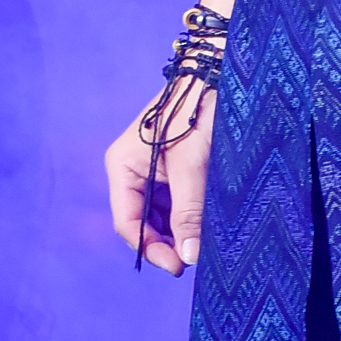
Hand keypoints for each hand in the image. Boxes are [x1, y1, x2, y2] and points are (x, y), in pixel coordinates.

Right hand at [105, 79, 217, 277]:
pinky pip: (176, 200)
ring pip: (162, 215)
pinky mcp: (174, 167)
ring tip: (204, 242)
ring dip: (180, 230)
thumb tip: (188, 257)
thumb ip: (188, 212)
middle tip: (194, 260)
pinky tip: (206, 224)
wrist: (218, 73)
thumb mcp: (193, 164)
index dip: (151, 248)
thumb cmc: (198, 111)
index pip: (127, 222)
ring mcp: (152, 169)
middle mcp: (132, 170)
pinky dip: (189, 214)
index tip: (178, 266)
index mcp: (122, 166)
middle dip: (167, 242)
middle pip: (144, 222)